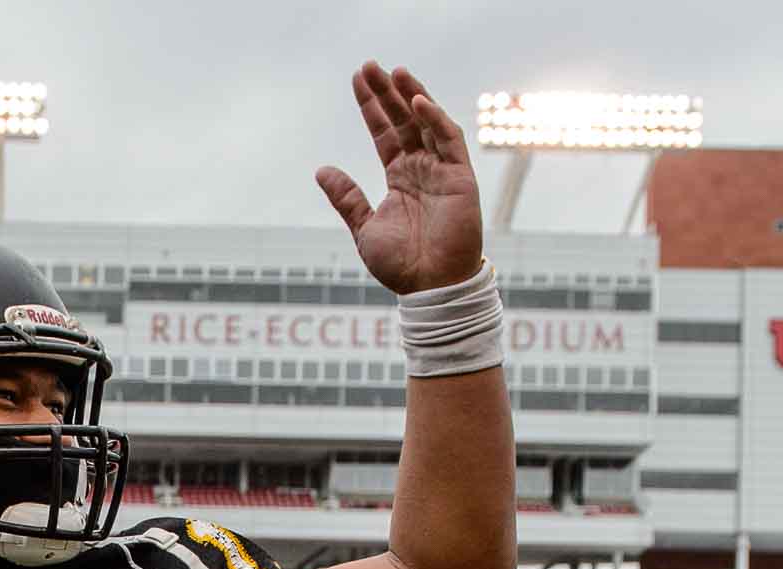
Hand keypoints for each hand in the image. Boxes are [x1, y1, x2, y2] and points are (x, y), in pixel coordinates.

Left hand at [316, 62, 482, 294]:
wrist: (428, 287)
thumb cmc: (399, 264)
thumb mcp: (363, 227)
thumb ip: (346, 197)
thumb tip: (321, 170)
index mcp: (400, 178)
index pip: (384, 133)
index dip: (372, 107)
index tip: (357, 81)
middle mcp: (422, 169)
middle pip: (404, 121)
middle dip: (387, 93)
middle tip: (370, 66)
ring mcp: (442, 171)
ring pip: (427, 123)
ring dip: (412, 95)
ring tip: (394, 72)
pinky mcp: (460, 178)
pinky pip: (449, 141)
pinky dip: (435, 120)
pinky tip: (417, 102)